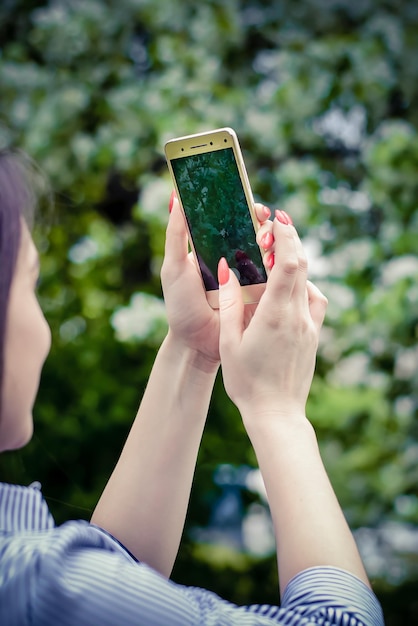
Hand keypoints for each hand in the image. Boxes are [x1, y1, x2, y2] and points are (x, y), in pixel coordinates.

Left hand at [160, 195, 271, 368]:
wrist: (195, 344)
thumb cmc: (181, 305)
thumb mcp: (174, 267)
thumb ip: (176, 234)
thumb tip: (175, 197)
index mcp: (217, 248)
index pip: (236, 220)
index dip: (246, 208)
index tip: (251, 205)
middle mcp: (238, 259)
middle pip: (259, 232)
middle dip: (265, 224)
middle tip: (260, 227)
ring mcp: (253, 277)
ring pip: (272, 251)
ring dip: (275, 242)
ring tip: (266, 243)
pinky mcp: (264, 295)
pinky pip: (279, 277)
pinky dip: (282, 266)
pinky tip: (277, 261)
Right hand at [218, 214, 326, 421]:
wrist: (276, 414)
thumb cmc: (246, 381)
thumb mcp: (229, 341)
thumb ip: (228, 302)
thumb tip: (226, 267)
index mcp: (275, 314)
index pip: (289, 263)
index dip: (285, 235)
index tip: (275, 217)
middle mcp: (298, 316)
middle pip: (302, 265)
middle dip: (289, 238)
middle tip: (274, 223)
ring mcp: (309, 326)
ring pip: (309, 281)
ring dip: (296, 260)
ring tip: (278, 250)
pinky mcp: (313, 335)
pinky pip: (314, 301)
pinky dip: (304, 285)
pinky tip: (290, 288)